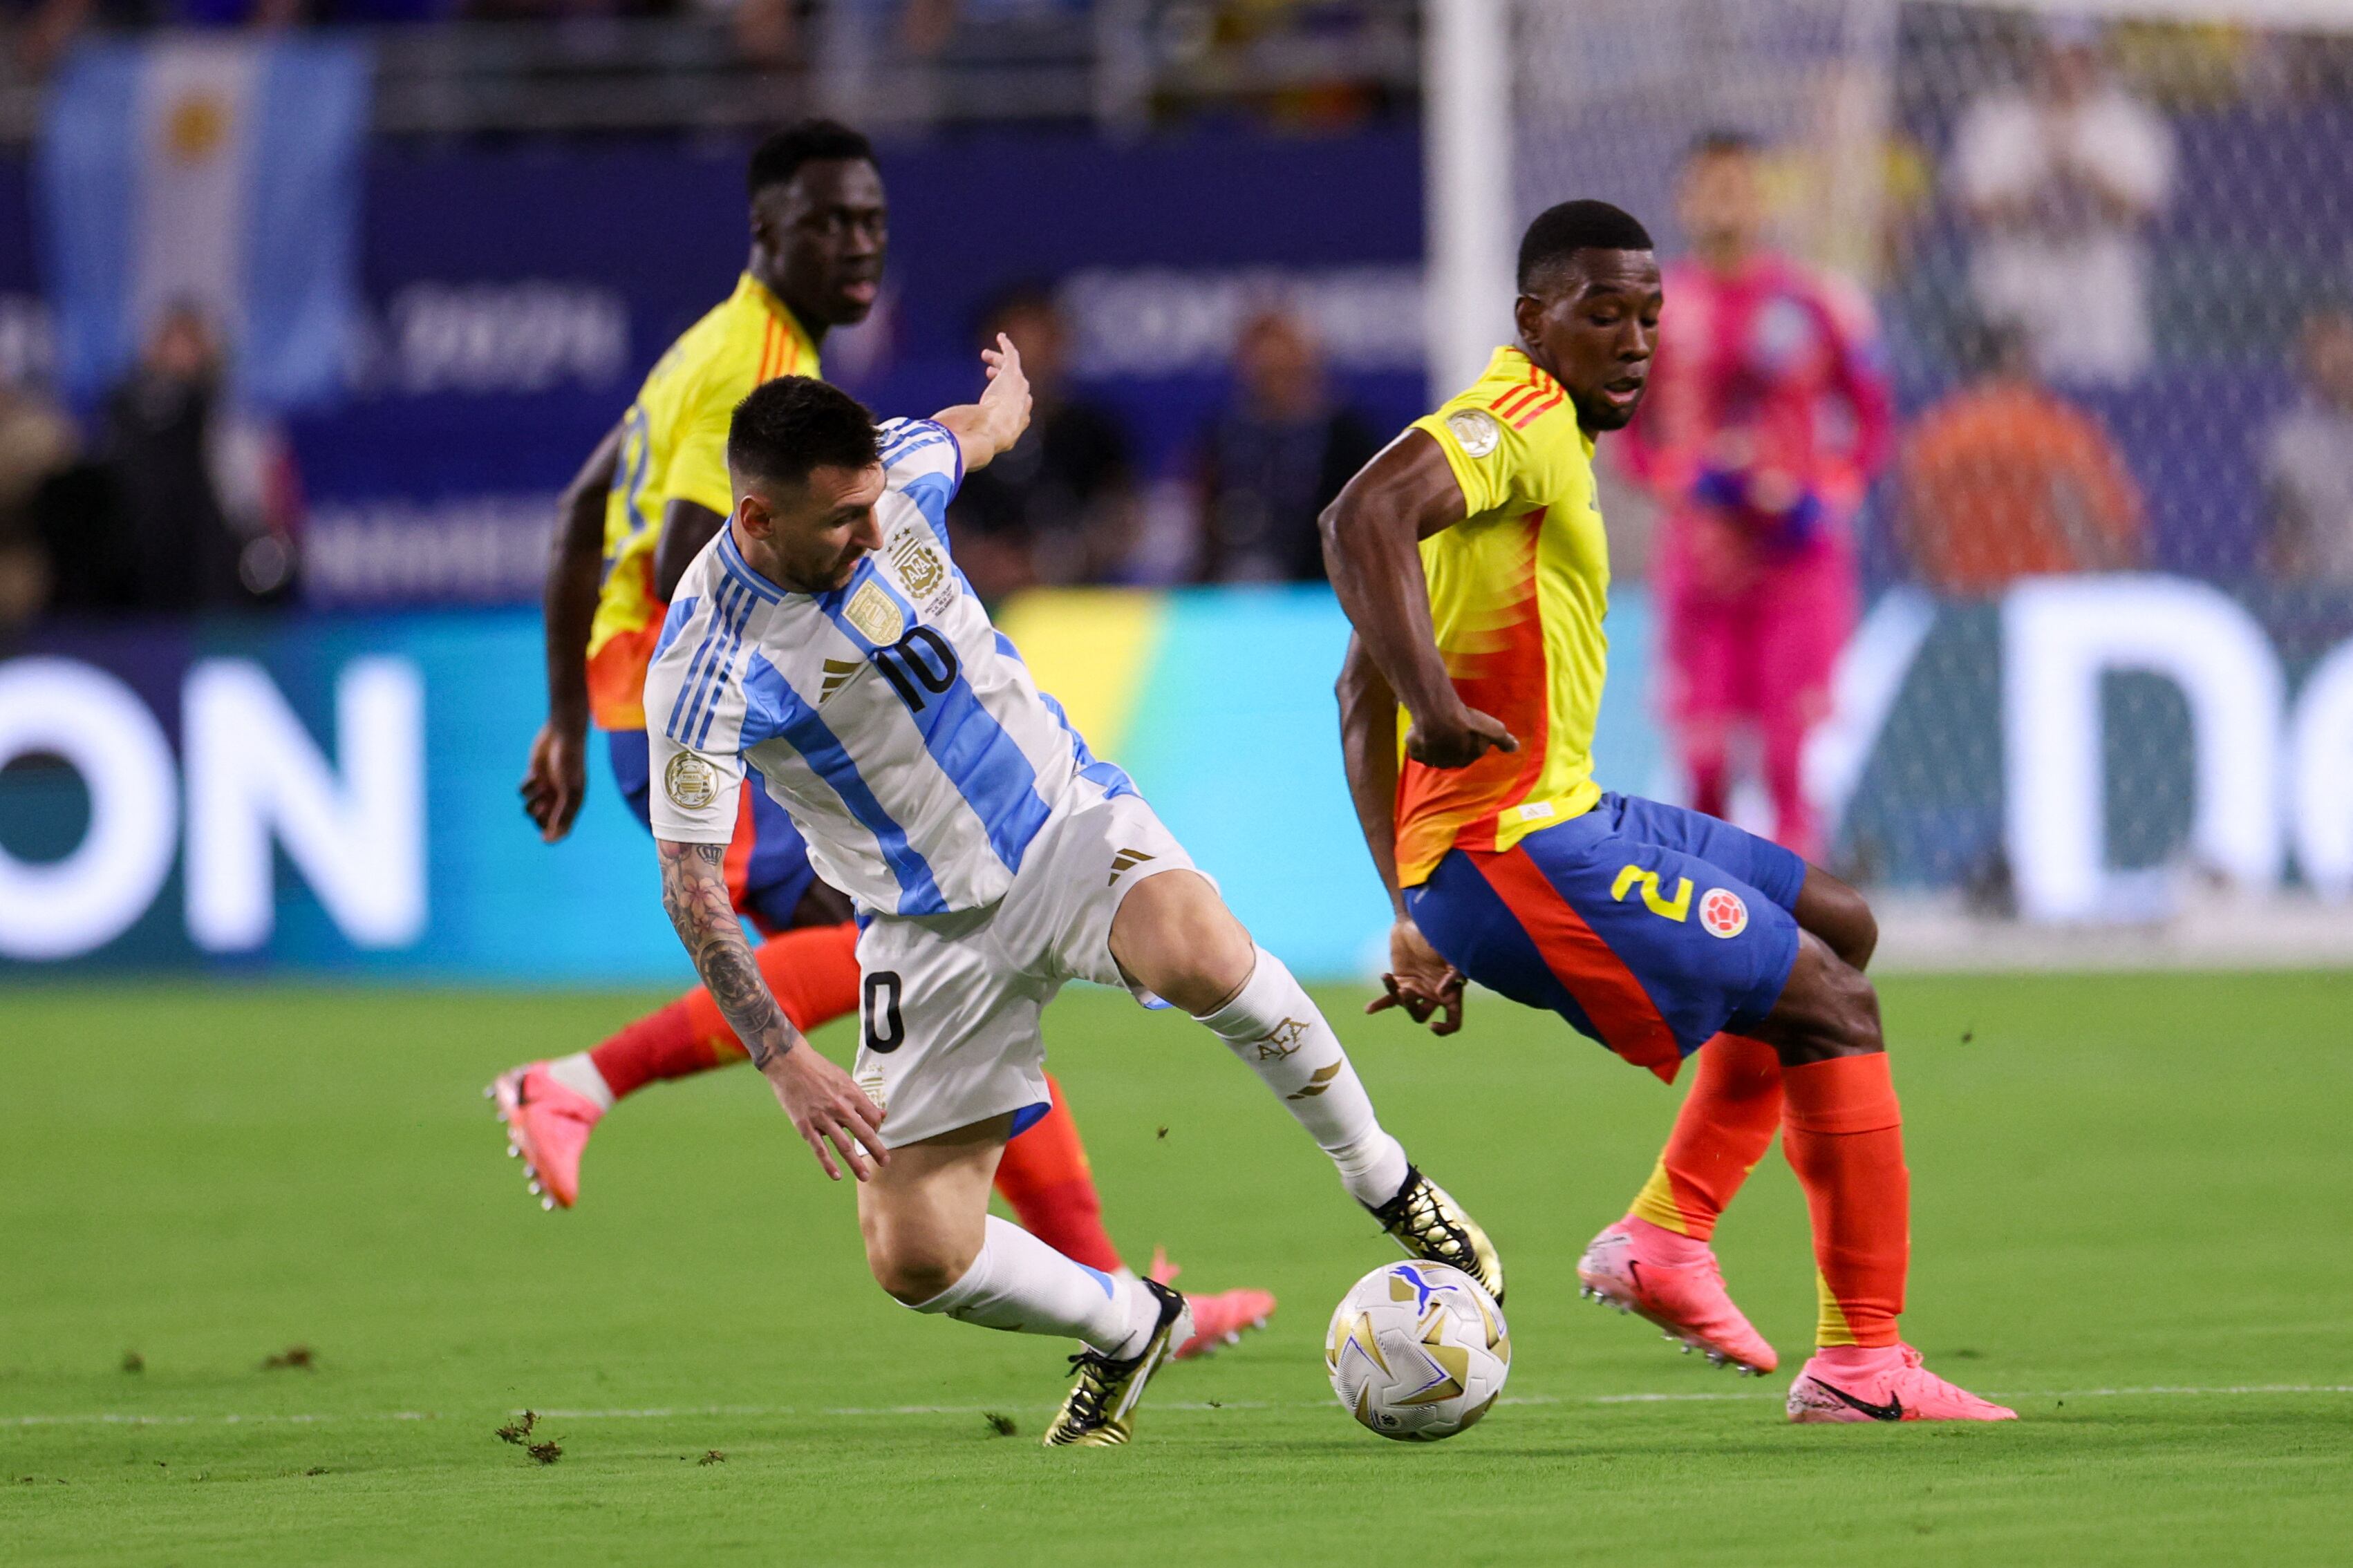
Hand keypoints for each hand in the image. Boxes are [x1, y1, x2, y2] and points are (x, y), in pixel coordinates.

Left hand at [519, 718, 587, 842]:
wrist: (562, 735)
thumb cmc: (570, 762)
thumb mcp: (568, 791)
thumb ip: (561, 815)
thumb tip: (549, 839)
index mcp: (572, 805)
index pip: (561, 830)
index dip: (552, 835)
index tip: (542, 836)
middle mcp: (558, 800)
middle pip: (542, 822)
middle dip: (538, 817)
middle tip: (543, 804)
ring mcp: (546, 790)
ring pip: (529, 809)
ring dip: (531, 801)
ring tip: (539, 786)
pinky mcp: (534, 779)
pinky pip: (522, 792)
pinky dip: (526, 786)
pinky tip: (534, 774)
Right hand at [761, 1043, 889, 1181]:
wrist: (789, 1062)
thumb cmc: (818, 1068)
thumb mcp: (845, 1079)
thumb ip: (862, 1099)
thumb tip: (881, 1114)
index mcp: (852, 1094)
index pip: (873, 1118)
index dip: (877, 1128)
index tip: (874, 1135)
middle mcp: (840, 1107)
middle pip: (864, 1134)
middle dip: (876, 1150)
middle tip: (885, 1163)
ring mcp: (822, 1117)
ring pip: (844, 1145)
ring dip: (856, 1163)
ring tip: (865, 1177)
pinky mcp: (805, 1125)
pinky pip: (819, 1149)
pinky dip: (829, 1164)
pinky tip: (837, 1176)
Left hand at [977, 332, 1031, 446]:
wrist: (990, 433)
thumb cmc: (982, 442)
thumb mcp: (977, 444)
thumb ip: (970, 442)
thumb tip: (954, 445)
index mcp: (1016, 424)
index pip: (1018, 408)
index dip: (1007, 399)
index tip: (993, 396)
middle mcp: (1022, 406)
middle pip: (1015, 386)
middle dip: (1003, 378)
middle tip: (988, 372)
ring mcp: (1019, 389)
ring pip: (1012, 370)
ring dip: (999, 361)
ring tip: (984, 355)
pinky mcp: (1012, 374)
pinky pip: (1012, 355)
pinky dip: (1007, 345)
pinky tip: (1000, 337)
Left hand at [1366, 916, 1466, 1035]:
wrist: (1417, 920)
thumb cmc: (1439, 936)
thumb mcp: (1451, 954)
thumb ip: (1454, 973)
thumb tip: (1444, 992)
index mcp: (1451, 992)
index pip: (1454, 1021)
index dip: (1445, 1029)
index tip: (1432, 1027)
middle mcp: (1434, 994)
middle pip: (1422, 1016)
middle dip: (1412, 1008)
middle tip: (1406, 992)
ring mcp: (1416, 989)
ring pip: (1406, 1008)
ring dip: (1398, 999)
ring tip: (1392, 980)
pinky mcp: (1400, 982)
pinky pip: (1389, 999)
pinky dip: (1379, 1004)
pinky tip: (1369, 1010)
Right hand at [1403, 703, 1517, 769]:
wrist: (1438, 716)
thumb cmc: (1468, 722)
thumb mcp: (1493, 729)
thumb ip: (1503, 739)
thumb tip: (1516, 748)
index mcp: (1467, 759)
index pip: (1469, 754)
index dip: (1468, 743)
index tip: (1466, 730)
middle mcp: (1448, 764)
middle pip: (1450, 756)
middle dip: (1450, 746)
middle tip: (1449, 728)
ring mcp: (1431, 760)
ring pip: (1433, 754)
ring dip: (1433, 745)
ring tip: (1433, 728)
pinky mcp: (1415, 752)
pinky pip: (1417, 750)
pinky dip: (1418, 743)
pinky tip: (1420, 731)